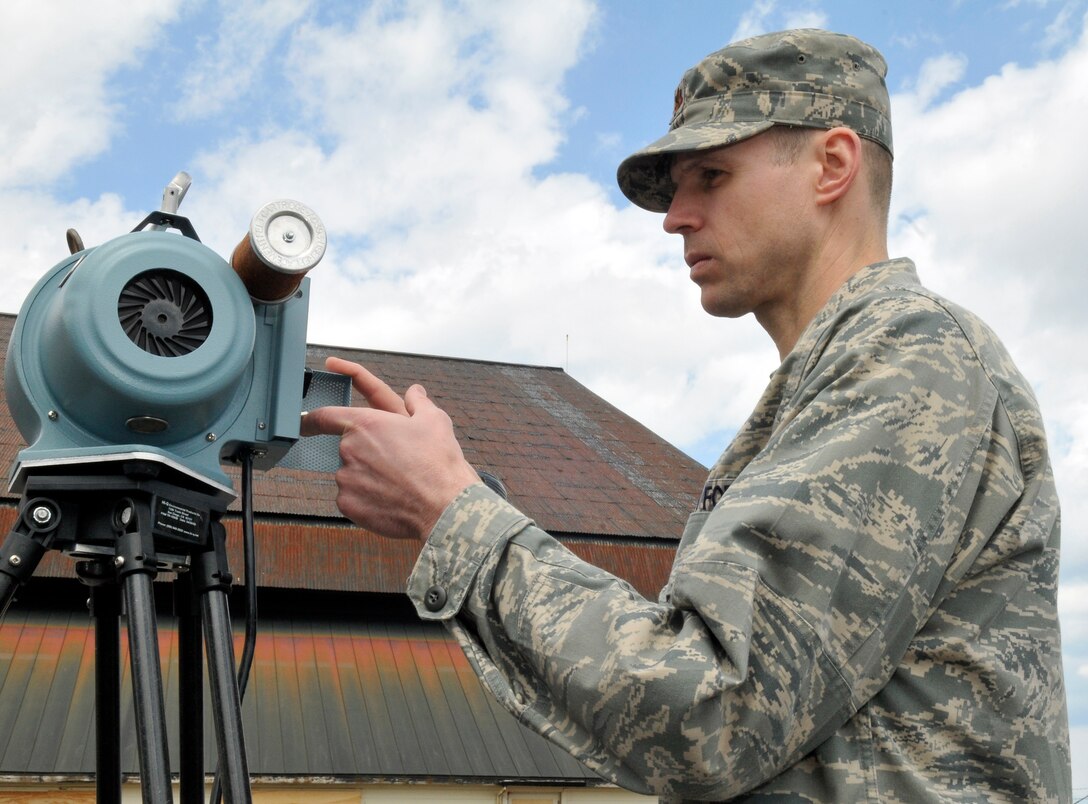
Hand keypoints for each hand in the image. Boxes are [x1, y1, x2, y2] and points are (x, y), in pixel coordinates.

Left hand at [300, 357, 480, 539]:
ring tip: (399, 484)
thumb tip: (415, 392)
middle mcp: (349, 449)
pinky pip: (352, 497)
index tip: (302, 423)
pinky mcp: (347, 504)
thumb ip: (418, 401)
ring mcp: (346, 479)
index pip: (324, 416)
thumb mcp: (434, 420)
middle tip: (395, 464)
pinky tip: (391, 499)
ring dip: (369, 477)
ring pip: (351, 474)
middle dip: (367, 454)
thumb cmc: (439, 462)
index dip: (311, 419)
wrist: (443, 506)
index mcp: (365, 424)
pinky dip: (367, 498)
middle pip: (348, 449)